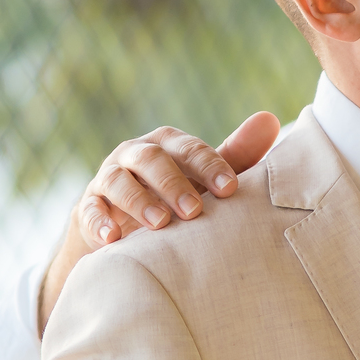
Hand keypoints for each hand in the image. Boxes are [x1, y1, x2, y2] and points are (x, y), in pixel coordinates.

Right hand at [39, 114, 280, 332]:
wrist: (125, 227)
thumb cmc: (175, 196)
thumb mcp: (204, 178)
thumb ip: (236, 155)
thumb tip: (271, 120)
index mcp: (166, 144)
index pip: (189, 148)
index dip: (210, 166)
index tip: (231, 189)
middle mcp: (135, 154)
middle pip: (152, 160)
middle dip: (173, 183)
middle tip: (195, 211)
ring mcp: (108, 179)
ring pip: (119, 182)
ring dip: (140, 202)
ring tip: (160, 225)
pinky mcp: (88, 206)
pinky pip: (90, 210)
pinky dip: (99, 223)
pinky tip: (113, 239)